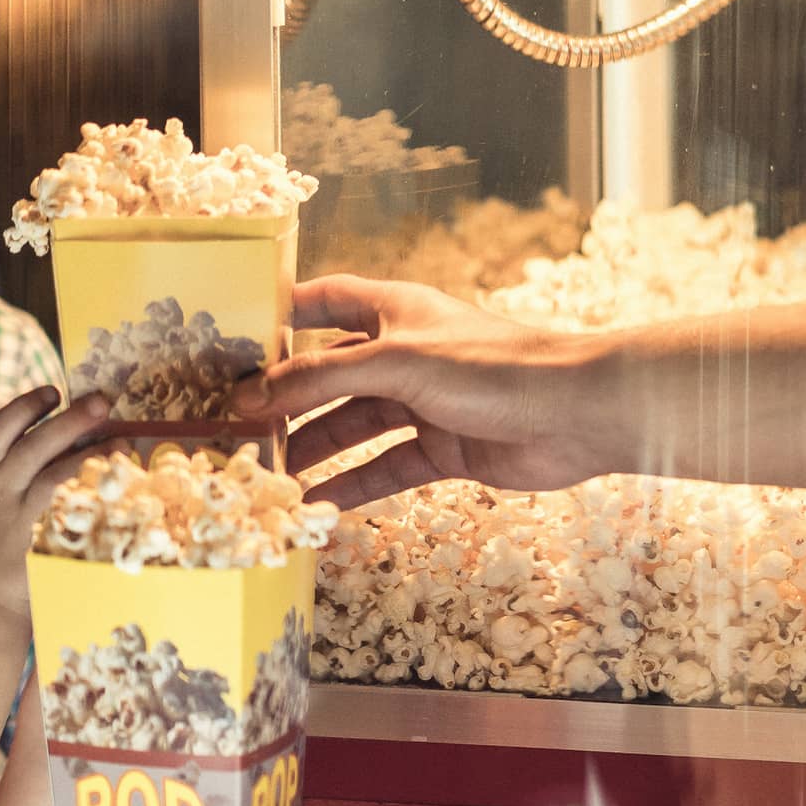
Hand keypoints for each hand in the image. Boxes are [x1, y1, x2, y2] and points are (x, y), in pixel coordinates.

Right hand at [0, 387, 110, 618]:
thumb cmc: (3, 546)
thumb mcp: (2, 503)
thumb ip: (32, 472)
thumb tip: (92, 433)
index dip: (23, 409)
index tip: (53, 391)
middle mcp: (2, 496)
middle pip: (30, 449)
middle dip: (67, 422)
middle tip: (101, 403)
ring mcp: (21, 525)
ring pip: (53, 481)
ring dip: (91, 458)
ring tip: (123, 446)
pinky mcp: (39, 551)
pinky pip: (70, 521)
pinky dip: (96, 502)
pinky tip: (123, 493)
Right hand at [231, 274, 607, 504]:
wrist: (577, 414)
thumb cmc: (490, 366)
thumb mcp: (393, 363)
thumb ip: (318, 380)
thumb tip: (249, 397)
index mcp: (391, 310)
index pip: (320, 301)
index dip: (277, 314)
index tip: (228, 337)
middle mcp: (401, 353)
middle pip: (327, 374)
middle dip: (284, 399)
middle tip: (234, 426)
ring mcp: (421, 403)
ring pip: (351, 425)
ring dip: (312, 448)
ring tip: (266, 474)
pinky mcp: (441, 449)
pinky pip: (383, 467)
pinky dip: (351, 484)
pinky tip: (315, 504)